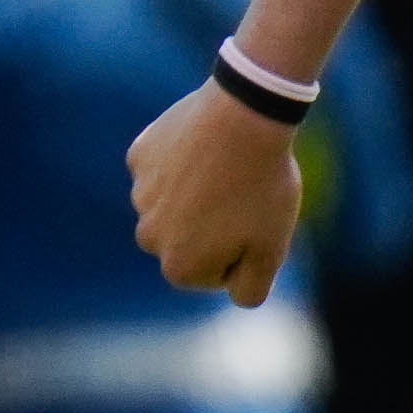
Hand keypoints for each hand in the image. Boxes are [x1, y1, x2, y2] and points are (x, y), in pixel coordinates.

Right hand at [130, 80, 309, 305]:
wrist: (244, 117)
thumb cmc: (262, 188)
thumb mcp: (272, 249)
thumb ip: (251, 289)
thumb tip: (233, 295)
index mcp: (178, 267)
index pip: (215, 273)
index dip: (243, 251)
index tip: (254, 226)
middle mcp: (149, 237)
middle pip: (191, 240)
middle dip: (216, 227)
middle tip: (243, 197)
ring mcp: (139, 194)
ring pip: (177, 203)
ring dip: (200, 194)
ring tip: (228, 171)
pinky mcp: (140, 157)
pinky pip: (168, 167)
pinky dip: (187, 161)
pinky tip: (207, 147)